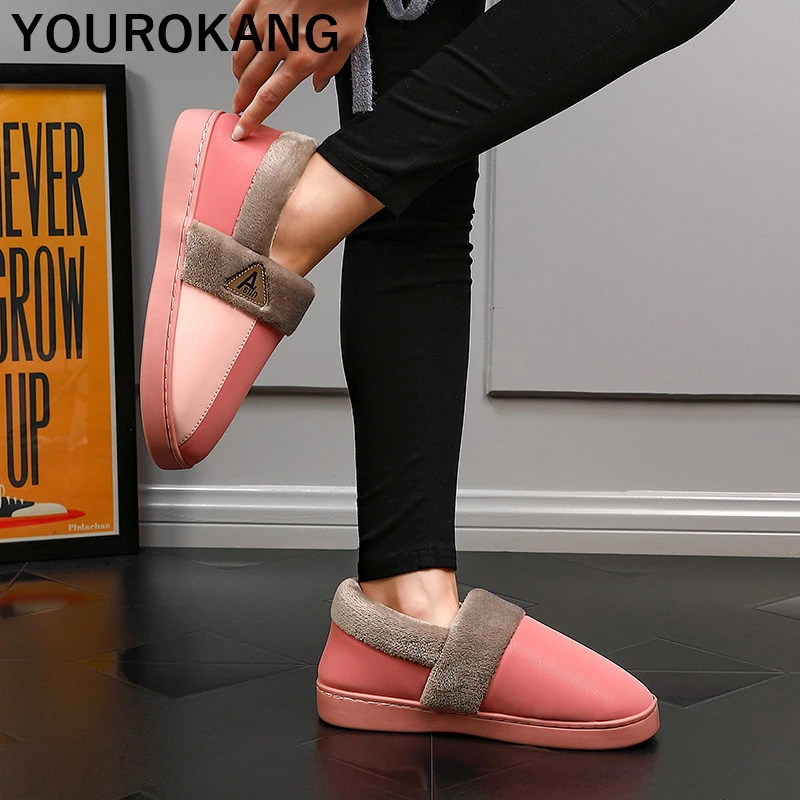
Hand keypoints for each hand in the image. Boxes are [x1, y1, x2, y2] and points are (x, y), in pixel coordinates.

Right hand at [229, 0, 367, 138]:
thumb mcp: (349, 40)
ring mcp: (264, 19)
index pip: (269, 97)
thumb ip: (331, 67)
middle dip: (241, 100)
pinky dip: (235, 39)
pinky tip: (240, 44)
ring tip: (242, 82)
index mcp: (303, 58)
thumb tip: (316, 84)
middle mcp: (279, 42)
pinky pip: (237, 24)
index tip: (243, 130)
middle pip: (250, 81)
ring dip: (239, 74)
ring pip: (240, 55)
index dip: (253, 117)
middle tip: (237, 109)